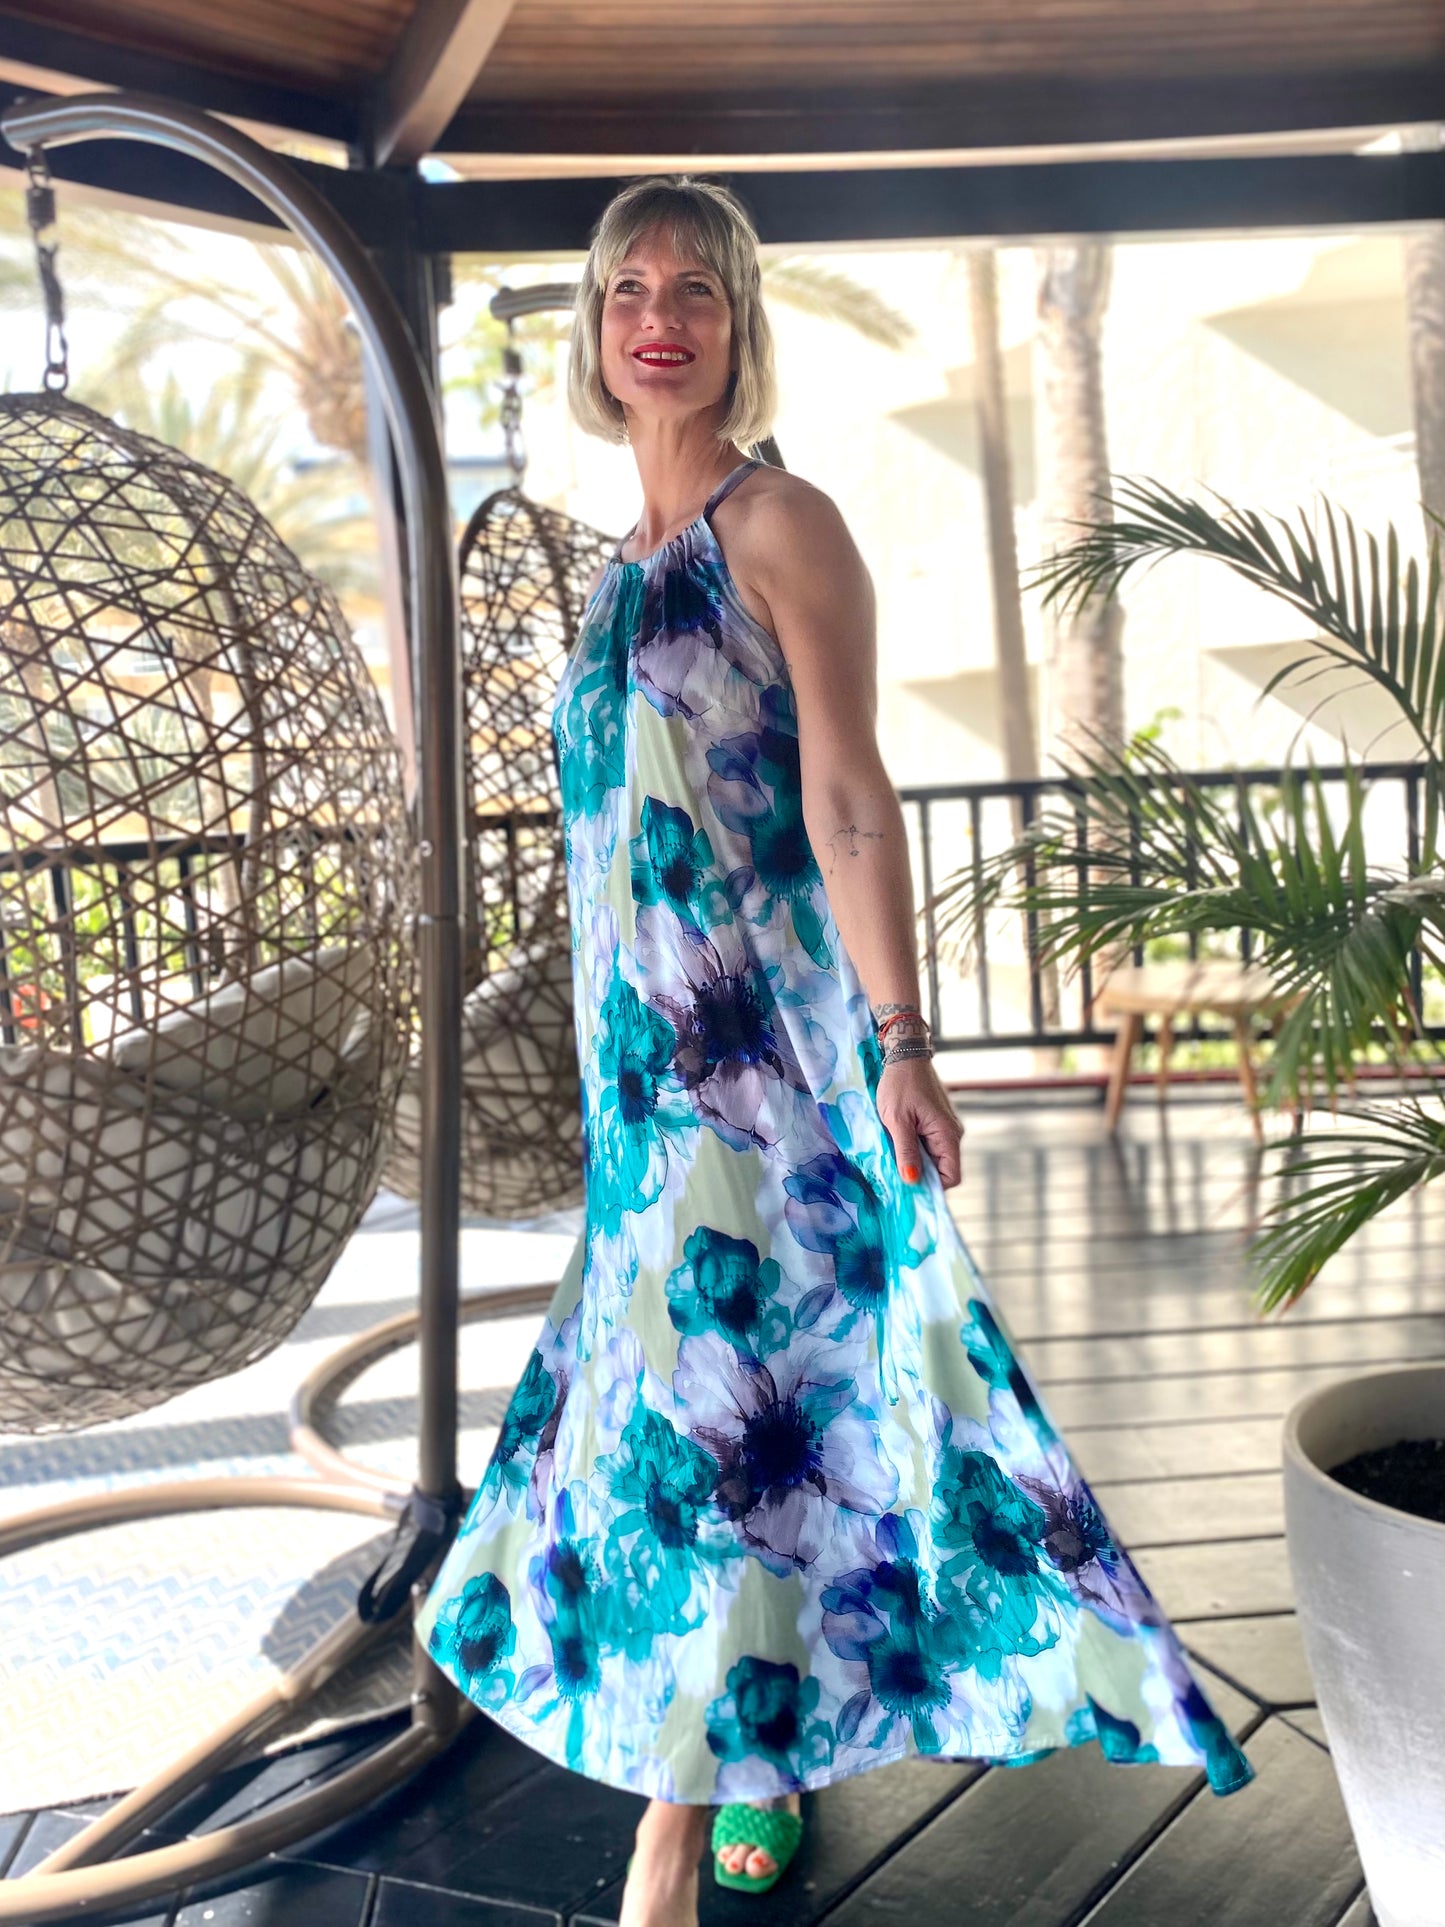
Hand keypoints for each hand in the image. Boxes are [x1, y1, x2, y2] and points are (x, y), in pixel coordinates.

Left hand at [877, 1056, 964, 1188]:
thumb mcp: (897, 1120)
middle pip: (943, 1169)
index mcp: (947, 1134)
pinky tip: (897, 1145)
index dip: (933, 1187)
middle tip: (895, 1176)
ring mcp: (946, 1128)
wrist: (905, 1056)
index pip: (952, 1176)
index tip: (909, 1190)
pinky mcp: (937, 1123)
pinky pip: (929, 1145)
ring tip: (893, 1158)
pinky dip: (915, 1150)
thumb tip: (912, 1180)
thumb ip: (906, 1151)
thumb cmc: (900, 1085)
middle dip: (921, 1175)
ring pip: (934, 1158)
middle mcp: (952, 1134)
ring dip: (916, 1161)